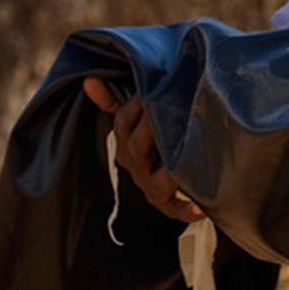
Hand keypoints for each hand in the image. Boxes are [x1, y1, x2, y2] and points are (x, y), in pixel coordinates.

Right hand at [83, 77, 202, 221]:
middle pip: (138, 148)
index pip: (123, 123)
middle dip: (153, 128)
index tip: (149, 91)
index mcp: (126, 144)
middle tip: (173, 111)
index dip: (135, 107)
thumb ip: (114, 102)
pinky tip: (199, 208)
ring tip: (182, 164)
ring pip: (155, 182)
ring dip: (169, 173)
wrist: (170, 181)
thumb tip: (89, 80)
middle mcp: (136, 166)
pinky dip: (186, 209)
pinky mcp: (168, 205)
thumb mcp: (134, 120)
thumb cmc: (154, 141)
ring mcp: (150, 187)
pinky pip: (175, 209)